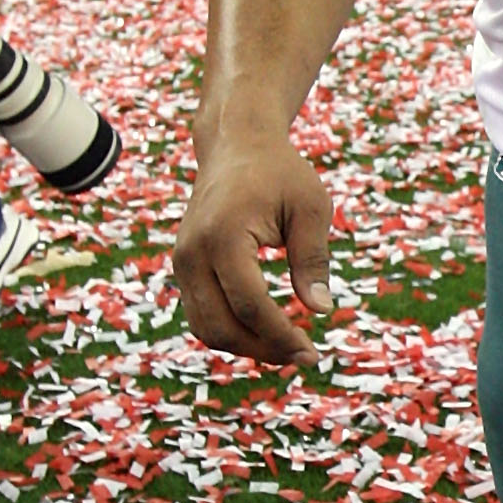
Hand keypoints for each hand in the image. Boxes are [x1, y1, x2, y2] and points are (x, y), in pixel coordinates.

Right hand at [174, 136, 335, 366]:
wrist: (235, 145)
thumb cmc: (280, 172)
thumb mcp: (310, 207)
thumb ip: (313, 259)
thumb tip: (320, 310)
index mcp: (224, 235)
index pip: (250, 304)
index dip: (281, 336)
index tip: (312, 352)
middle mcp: (193, 253)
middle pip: (221, 326)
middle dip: (264, 350)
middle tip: (304, 356)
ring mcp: (182, 262)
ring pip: (206, 328)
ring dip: (246, 347)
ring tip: (288, 348)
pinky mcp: (184, 268)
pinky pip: (202, 315)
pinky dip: (232, 331)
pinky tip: (267, 332)